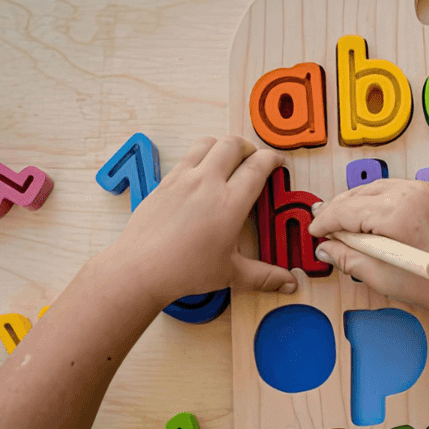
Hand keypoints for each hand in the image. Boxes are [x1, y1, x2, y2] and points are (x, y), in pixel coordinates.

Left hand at [110, 136, 297, 305]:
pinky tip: (201, 176)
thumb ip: (264, 276)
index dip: (273, 159)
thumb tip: (289, 284)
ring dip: (223, 146)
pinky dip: (200, 157)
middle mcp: (207, 183)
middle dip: (249, 148)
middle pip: (234, 145)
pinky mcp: (164, 182)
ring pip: (208, 143)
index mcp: (230, 203)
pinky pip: (187, 157)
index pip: (258, 166)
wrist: (140, 268)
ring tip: (228, 160)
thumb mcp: (231, 274)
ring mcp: (183, 179)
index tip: (278, 163)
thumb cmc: (184, 271)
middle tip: (254, 160)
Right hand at [307, 178, 428, 318]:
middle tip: (321, 223)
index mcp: (397, 214)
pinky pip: (395, 188)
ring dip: (356, 201)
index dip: (326, 221)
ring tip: (340, 217)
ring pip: (376, 188)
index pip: (348, 210)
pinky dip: (377, 198)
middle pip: (359, 195)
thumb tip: (325, 249)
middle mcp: (411, 194)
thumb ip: (349, 258)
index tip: (315, 232)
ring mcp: (424, 190)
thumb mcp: (381, 275)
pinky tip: (368, 212)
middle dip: (338, 209)